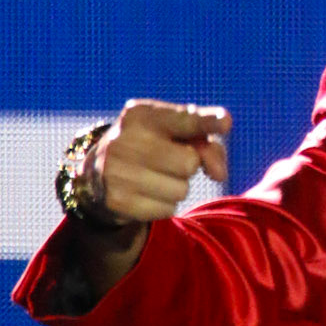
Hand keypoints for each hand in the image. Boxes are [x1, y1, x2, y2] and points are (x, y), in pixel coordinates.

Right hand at [89, 101, 232, 225]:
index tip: (226, 123)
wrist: (98, 173)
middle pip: (189, 162)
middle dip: (189, 165)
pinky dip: (164, 204)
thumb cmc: (150, 147)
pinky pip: (168, 209)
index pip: (184, 119)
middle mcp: (125, 140)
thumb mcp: (174, 133)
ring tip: (155, 176)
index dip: (208, 122)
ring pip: (181, 190)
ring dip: (177, 187)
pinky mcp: (117, 201)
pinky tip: (145, 192)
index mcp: (141, 115)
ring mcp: (116, 172)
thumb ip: (206, 143)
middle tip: (169, 160)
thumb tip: (221, 174)